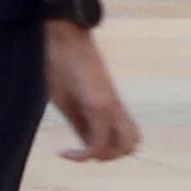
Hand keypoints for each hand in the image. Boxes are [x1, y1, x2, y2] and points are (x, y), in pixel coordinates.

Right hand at [41, 20, 139, 164]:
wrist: (63, 34)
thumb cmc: (59, 60)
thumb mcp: (66, 95)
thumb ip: (78, 118)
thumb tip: (84, 140)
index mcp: (108, 105)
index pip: (118, 138)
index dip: (97, 152)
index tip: (67, 150)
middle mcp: (115, 107)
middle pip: (132, 144)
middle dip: (109, 156)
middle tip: (82, 150)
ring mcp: (110, 106)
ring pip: (127, 145)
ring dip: (103, 156)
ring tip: (79, 151)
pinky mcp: (100, 103)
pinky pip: (100, 141)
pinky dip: (82, 155)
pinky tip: (63, 152)